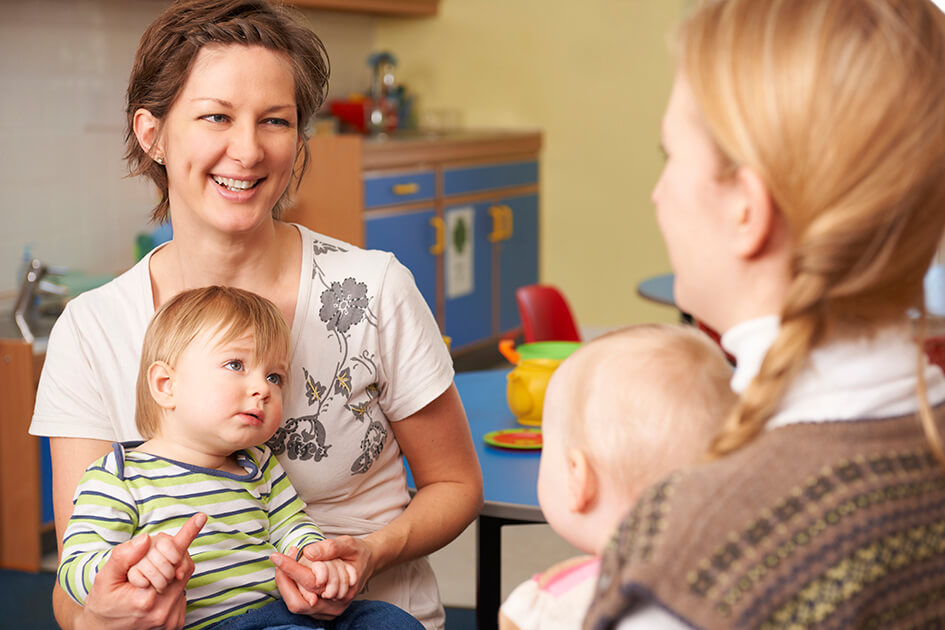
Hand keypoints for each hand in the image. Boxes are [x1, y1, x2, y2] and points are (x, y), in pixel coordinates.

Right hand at [77, 513, 205, 629]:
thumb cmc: (102, 604)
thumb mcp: (104, 579)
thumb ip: (123, 558)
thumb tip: (145, 540)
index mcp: (145, 599)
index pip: (173, 560)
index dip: (187, 536)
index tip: (200, 517)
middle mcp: (162, 611)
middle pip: (182, 567)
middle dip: (170, 556)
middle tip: (149, 561)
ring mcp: (171, 620)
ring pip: (183, 579)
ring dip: (171, 571)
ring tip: (148, 579)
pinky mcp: (176, 623)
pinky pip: (182, 593)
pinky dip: (171, 586)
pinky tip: (154, 591)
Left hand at [270, 536, 372, 619]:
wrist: (369, 563)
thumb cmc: (358, 554)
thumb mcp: (349, 544)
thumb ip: (330, 548)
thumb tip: (308, 552)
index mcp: (342, 591)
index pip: (309, 583)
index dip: (290, 569)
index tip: (276, 556)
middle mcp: (334, 607)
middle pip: (298, 602)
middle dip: (285, 580)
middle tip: (279, 559)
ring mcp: (327, 612)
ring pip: (296, 603)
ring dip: (289, 583)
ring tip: (292, 562)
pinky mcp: (321, 611)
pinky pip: (299, 602)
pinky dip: (293, 586)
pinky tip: (296, 571)